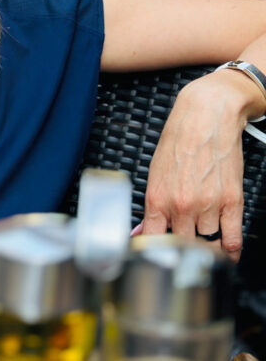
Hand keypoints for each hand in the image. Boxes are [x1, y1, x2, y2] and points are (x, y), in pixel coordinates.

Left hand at [142, 72, 246, 259]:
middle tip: (183, 244)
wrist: (206, 119)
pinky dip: (230, 251)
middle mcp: (181, 205)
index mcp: (157, 198)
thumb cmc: (177, 142)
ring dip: (205, 242)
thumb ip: (152, 207)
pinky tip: (227, 253)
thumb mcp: (154, 173)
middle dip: (181, 246)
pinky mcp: (231, 201)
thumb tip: (143, 232)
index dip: (155, 251)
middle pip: (181, 244)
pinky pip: (232, 238)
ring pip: (207, 242)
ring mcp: (208, 205)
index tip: (156, 255)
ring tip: (202, 237)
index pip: (153, 240)